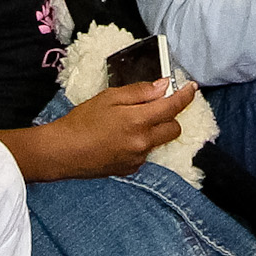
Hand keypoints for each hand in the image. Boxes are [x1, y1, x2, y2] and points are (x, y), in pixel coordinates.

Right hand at [53, 77, 194, 177]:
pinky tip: (117, 140)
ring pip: (157, 141)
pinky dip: (138, 144)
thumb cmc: (82, 121)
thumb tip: (162, 86)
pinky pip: (144, 153)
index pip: (172, 107)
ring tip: (125, 125)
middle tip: (151, 107)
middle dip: (169, 116)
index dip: (186, 96)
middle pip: (174, 128)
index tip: (192, 88)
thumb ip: (139, 91)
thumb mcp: (109, 97)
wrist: (63, 152)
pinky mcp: (130, 169)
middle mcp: (143, 142)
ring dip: (151, 131)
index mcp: (138, 121)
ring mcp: (137, 158)